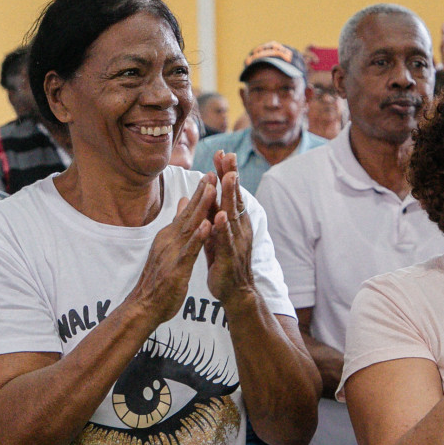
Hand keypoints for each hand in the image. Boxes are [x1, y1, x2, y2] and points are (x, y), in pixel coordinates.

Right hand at [128, 175, 214, 322]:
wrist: (144, 305)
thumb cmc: (158, 279)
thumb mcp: (166, 248)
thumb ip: (175, 227)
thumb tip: (183, 204)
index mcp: (169, 236)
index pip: (186, 212)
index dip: (199, 193)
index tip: (210, 175)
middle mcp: (169, 240)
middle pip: (188, 213)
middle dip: (202, 193)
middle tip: (213, 173)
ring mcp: (172, 253)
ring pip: (189, 227)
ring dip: (201, 208)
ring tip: (211, 190)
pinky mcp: (176, 268)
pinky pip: (189, 250)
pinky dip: (198, 237)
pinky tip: (207, 225)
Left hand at [204, 152, 255, 304]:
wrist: (235, 291)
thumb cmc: (224, 260)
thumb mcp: (215, 231)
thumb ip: (211, 212)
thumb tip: (204, 192)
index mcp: (234, 220)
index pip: (231, 192)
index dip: (226, 173)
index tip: (222, 152)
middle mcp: (239, 227)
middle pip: (235, 196)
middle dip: (231, 175)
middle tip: (229, 155)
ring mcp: (236, 241)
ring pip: (233, 214)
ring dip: (231, 195)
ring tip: (229, 176)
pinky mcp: (230, 257)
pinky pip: (227, 239)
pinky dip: (224, 227)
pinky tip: (221, 215)